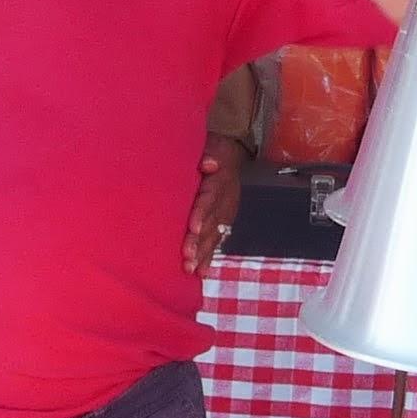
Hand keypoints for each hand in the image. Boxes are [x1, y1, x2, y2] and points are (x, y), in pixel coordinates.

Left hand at [183, 133, 245, 275]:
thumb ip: (207, 153)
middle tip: (187, 257)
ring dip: (203, 253)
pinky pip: (218, 241)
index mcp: (220, 181)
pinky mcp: (225, 223)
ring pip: (215, 235)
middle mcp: (226, 200)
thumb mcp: (209, 144)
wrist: (229, 154)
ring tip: (191, 269)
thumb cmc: (211, 150)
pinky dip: (210, 257)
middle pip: (212, 222)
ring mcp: (226, 213)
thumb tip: (209, 163)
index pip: (210, 197)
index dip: (202, 213)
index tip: (193, 227)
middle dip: (200, 241)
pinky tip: (201, 273)